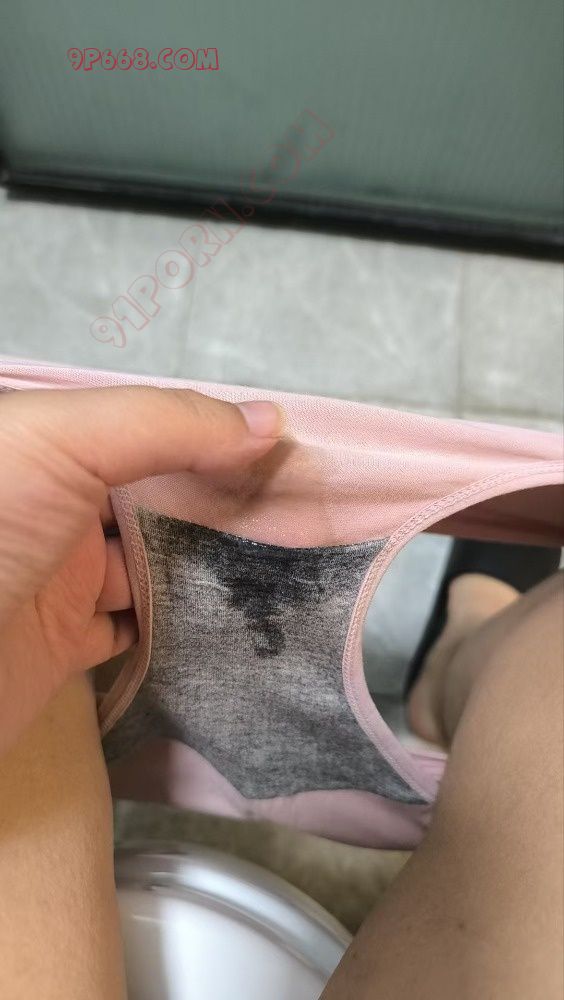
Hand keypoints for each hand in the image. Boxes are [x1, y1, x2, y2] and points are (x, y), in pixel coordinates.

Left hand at [0, 386, 281, 752]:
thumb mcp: (61, 442)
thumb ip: (164, 423)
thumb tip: (266, 420)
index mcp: (47, 447)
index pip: (146, 429)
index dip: (210, 433)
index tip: (281, 448)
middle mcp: (53, 509)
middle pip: (154, 498)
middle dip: (221, 502)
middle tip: (303, 511)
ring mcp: (59, 581)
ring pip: (152, 566)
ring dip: (209, 568)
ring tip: (286, 565)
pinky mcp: (66, 646)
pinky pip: (136, 633)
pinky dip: (179, 628)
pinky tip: (230, 619)